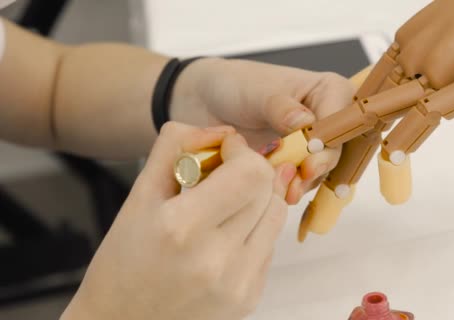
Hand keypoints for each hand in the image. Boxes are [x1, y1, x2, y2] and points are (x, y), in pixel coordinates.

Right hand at [61, 122, 295, 319]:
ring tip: (225, 205)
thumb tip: (222, 130)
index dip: (242, 152)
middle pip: (268, 189)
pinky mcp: (250, 297)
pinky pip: (269, 244)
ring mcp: (238, 283)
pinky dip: (253, 229)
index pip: (251, 172)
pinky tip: (225, 236)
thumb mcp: (137, 198)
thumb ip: (175, 148)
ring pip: (276, 214)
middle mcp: (217, 259)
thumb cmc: (122, 264)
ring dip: (257, 198)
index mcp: (181, 228)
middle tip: (224, 176)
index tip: (224, 151)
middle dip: (250, 171)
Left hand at [170, 58, 354, 203]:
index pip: (344, 118)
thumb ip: (281, 107)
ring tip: (285, 188)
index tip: (313, 152)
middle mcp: (328, 120)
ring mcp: (314, 146)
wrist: (208, 104)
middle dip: (318, 165)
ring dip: (304, 182)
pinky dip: (291, 188)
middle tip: (301, 175)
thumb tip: (305, 122)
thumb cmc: (238, 86)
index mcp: (329, 91)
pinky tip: (279, 191)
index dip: (331, 138)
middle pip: (337, 149)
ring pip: (322, 171)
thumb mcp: (258, 92)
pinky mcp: (299, 166)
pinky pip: (303, 183)